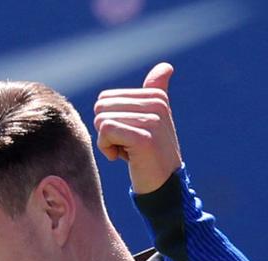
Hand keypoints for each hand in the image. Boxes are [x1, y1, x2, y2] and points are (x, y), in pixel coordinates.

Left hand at [93, 62, 182, 194]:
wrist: (164, 186)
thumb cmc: (151, 155)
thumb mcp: (153, 119)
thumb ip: (156, 92)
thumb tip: (166, 66)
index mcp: (156, 96)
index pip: (106, 98)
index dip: (110, 121)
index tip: (130, 135)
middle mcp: (157, 104)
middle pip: (101, 107)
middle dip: (106, 131)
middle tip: (127, 146)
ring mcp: (152, 120)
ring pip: (101, 120)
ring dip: (107, 142)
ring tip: (129, 152)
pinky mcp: (144, 138)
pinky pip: (105, 131)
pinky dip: (107, 149)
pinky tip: (125, 158)